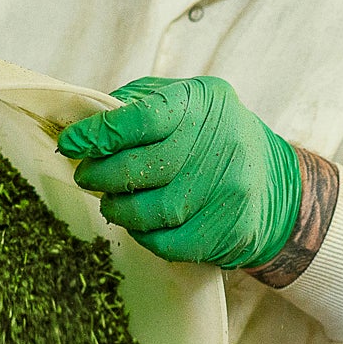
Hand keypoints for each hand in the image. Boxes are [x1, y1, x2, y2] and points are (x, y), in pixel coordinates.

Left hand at [56, 76, 301, 268]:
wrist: (272, 180)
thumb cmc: (208, 135)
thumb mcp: (182, 101)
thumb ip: (135, 104)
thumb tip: (82, 124)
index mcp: (204, 101)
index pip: (142, 118)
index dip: (99, 135)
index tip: (70, 144)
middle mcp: (222, 143)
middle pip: (142, 168)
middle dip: (100, 175)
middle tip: (86, 177)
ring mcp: (229, 190)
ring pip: (152, 212)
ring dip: (118, 210)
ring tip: (111, 202)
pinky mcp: (230, 229)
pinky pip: (168, 243)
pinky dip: (143, 236)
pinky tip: (139, 224)